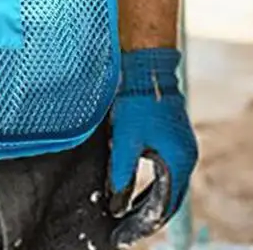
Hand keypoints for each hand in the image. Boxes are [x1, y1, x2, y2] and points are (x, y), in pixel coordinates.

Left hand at [108, 48, 198, 247]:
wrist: (146, 68)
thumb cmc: (136, 100)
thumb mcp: (125, 139)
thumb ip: (122, 172)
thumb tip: (115, 203)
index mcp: (178, 162)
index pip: (163, 207)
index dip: (141, 224)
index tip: (122, 237)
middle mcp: (186, 159)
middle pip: (168, 201)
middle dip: (146, 218)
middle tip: (124, 232)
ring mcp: (182, 149)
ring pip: (168, 187)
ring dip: (149, 203)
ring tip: (128, 218)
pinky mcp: (174, 140)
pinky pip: (166, 174)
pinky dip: (152, 187)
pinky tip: (137, 192)